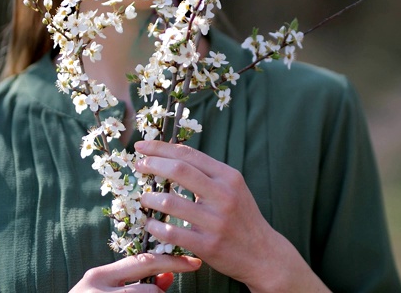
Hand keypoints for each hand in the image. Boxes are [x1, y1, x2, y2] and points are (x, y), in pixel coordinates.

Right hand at [70, 253, 200, 291]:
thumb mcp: (106, 291)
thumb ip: (134, 283)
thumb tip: (167, 276)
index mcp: (98, 277)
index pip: (142, 263)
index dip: (171, 261)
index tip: (194, 262)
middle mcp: (98, 291)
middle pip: (149, 289)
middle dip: (171, 279)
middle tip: (192, 269)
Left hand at [134, 141, 329, 292]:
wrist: (263, 253)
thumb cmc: (242, 218)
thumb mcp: (234, 189)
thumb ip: (208, 175)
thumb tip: (172, 159)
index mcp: (229, 177)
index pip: (190, 155)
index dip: (161, 148)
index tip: (142, 146)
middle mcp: (224, 195)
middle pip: (179, 170)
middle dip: (152, 165)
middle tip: (138, 166)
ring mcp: (216, 221)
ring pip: (171, 202)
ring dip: (150, 198)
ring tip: (144, 198)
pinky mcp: (208, 245)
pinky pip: (171, 233)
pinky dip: (155, 227)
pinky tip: (150, 224)